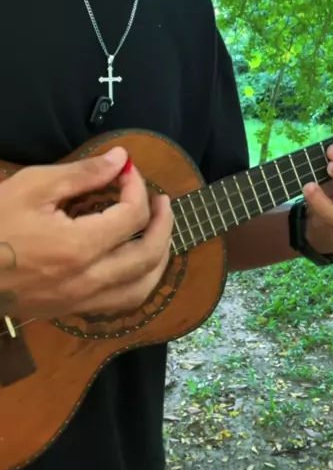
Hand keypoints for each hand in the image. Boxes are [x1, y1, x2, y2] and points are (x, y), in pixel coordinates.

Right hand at [0, 147, 172, 321]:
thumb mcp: (32, 187)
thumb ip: (82, 173)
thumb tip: (121, 159)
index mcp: (79, 248)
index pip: (132, 216)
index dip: (137, 186)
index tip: (127, 169)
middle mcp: (87, 281)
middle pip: (148, 255)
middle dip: (163, 222)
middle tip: (161, 200)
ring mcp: (80, 301)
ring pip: (141, 288)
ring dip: (159, 258)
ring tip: (158, 232)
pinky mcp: (70, 311)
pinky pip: (120, 303)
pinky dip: (139, 281)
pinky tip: (134, 262)